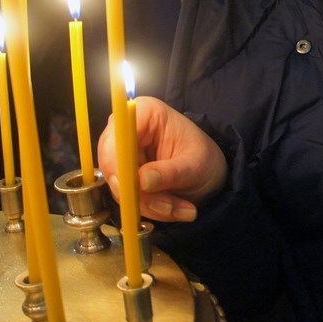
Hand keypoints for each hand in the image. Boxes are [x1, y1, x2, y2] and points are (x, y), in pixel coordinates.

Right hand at [97, 96, 227, 222]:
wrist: (208, 171)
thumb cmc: (204, 158)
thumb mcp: (196, 166)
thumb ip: (170, 173)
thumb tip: (142, 181)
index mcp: (146, 112)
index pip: (118, 135)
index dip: (119, 163)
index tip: (136, 189)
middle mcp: (127, 130)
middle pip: (114, 165)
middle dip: (141, 194)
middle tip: (170, 208)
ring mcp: (122, 154)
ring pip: (120, 186)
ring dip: (150, 205)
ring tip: (182, 209)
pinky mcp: (123, 175)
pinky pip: (126, 197)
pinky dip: (149, 208)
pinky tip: (173, 208)